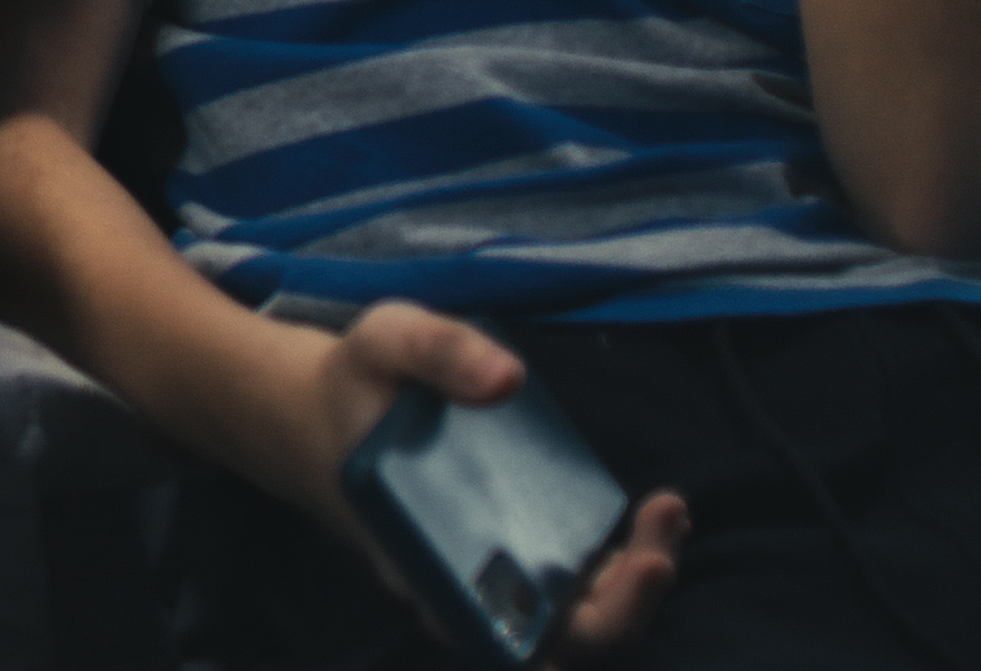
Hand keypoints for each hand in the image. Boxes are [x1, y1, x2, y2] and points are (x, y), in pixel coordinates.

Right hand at [262, 303, 691, 661]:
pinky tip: (646, 515)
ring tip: (667, 513)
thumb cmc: (354, 387)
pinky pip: (570, 595)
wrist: (312, 417)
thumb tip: (509, 379)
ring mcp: (485, 582)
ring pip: (575, 627)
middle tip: (666, 517)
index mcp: (427, 561)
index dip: (596, 610)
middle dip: (634, 600)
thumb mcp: (382, 341)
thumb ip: (438, 350)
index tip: (640, 554)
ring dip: (635, 587)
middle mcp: (461, 590)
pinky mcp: (504, 561)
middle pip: (564, 644)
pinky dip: (618, 571)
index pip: (520, 632)